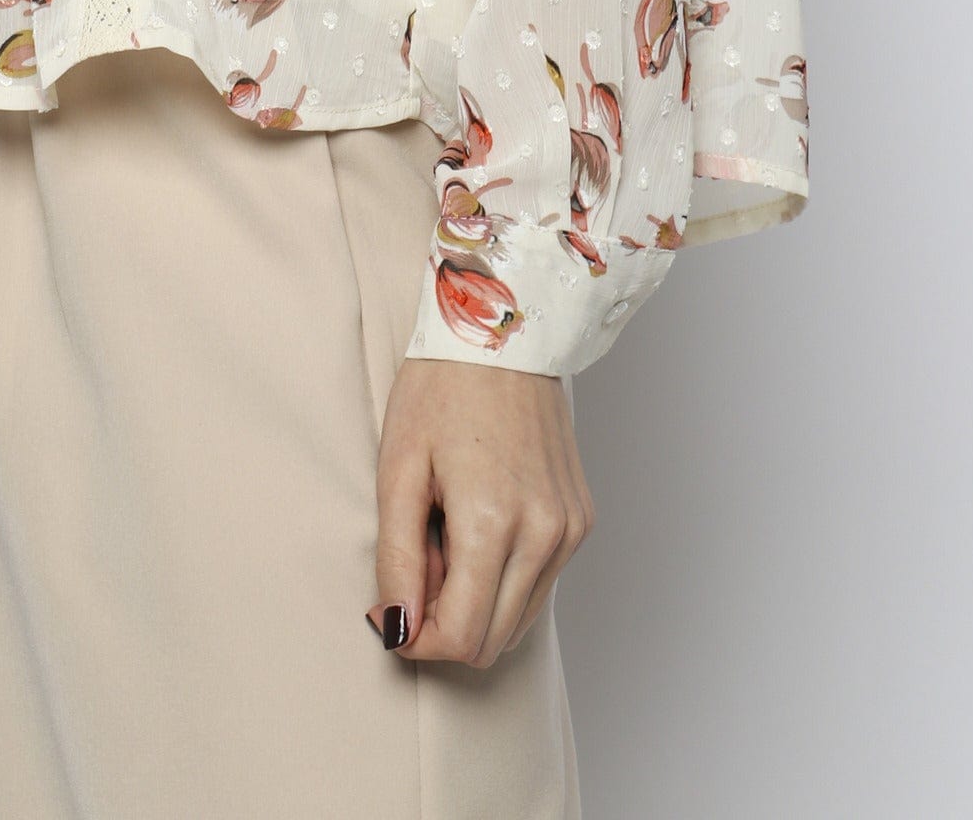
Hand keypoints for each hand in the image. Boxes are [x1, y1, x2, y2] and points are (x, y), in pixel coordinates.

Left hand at [367, 356, 592, 666]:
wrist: (503, 330)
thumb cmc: (441, 389)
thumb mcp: (399, 470)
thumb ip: (397, 560)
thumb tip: (397, 631)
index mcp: (494, 523)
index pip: (461, 639)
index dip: (417, 639)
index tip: (391, 607)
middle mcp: (545, 534)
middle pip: (491, 642)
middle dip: (444, 621)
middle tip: (418, 559)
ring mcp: (569, 529)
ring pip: (517, 621)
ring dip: (475, 602)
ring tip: (448, 535)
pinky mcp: (580, 520)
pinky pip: (539, 585)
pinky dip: (503, 578)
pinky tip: (480, 525)